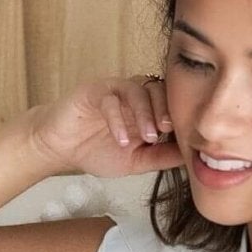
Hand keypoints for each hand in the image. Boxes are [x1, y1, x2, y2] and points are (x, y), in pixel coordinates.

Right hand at [28, 73, 184, 178]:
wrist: (60, 148)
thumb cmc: (96, 151)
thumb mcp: (136, 161)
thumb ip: (161, 157)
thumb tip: (191, 158)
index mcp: (146, 110)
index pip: (169, 103)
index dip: (179, 116)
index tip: (184, 136)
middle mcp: (132, 96)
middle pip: (157, 89)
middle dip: (165, 109)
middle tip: (168, 130)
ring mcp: (113, 92)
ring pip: (136, 89)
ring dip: (145, 113)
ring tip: (148, 137)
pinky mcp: (93, 92)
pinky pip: (109, 99)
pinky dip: (117, 119)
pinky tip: (121, 140)